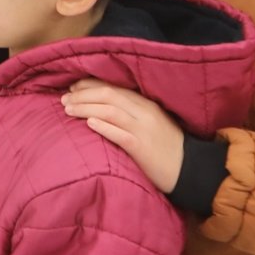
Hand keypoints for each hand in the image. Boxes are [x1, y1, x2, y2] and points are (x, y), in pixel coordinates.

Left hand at [62, 78, 184, 191]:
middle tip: (63, 99)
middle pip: (108, 95)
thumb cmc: (165, 146)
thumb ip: (129, 110)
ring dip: (85, 107)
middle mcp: (144, 113)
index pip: (113, 87)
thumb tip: (98, 104)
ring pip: (110, 111)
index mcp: (145, 104)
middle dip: (82, 94)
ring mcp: (143, 130)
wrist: (191, 170)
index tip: (72, 87)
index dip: (89, 84)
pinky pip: (120, 135)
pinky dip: (104, 126)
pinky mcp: (142, 148)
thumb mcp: (149, 121)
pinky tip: (89, 123)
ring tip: (68, 109)